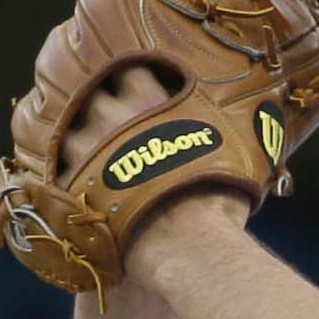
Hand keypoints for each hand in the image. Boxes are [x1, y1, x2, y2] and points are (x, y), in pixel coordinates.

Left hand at [59, 62, 256, 299]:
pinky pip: (54, 175)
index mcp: (149, 98)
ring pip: (66, 133)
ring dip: (77, 147)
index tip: (135, 103)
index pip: (128, 72)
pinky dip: (64, 182)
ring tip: (87, 165)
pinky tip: (74, 194)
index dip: (131, 89)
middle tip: (108, 133)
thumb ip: (228, 137)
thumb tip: (263, 129)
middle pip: (91, 98)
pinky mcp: (70, 186)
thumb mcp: (236, 157)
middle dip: (99, 114)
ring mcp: (86, 148)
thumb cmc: (217, 204)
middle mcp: (111, 114)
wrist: (188, 246)